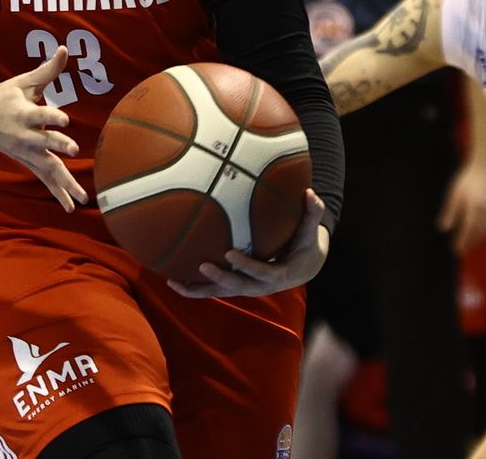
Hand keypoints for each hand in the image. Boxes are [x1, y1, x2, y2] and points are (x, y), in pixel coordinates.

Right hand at [0, 48, 87, 210]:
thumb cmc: (3, 96)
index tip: (65, 118)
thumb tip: (65, 49)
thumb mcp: (23, 82)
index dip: (52, 116)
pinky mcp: (27, 162)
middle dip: (58, 146)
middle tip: (74, 150)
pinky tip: (71, 206)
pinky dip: (58, 193)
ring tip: (83, 197)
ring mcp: (25, 152)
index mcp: (22, 113)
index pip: (39, 115)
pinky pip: (44, 179)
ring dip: (65, 183)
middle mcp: (24, 135)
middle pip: (43, 143)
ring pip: (47, 169)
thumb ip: (47, 70)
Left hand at [167, 190, 329, 298]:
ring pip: (221, 293)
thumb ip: (311, 213)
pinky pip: (215, 290)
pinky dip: (195, 288)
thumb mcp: (310, 232)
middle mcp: (260, 286)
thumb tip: (311, 192)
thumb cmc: (305, 244)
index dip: (246, 265)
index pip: (261, 271)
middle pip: (238, 286)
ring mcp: (247, 288)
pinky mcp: (237, 287)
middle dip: (219, 278)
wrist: (304, 267)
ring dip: (198, 289)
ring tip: (174, 283)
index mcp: (278, 274)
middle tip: (201, 265)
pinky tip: (174, 282)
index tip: (229, 253)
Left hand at [439, 162, 485, 254]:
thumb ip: (450, 211)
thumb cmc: (467, 179)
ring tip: (470, 244)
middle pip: (480, 232)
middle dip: (471, 243)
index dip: (463, 241)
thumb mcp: (455, 193)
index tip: (456, 250)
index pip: (469, 229)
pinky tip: (482, 235)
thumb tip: (443, 228)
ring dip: (480, 239)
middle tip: (461, 250)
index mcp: (475, 205)